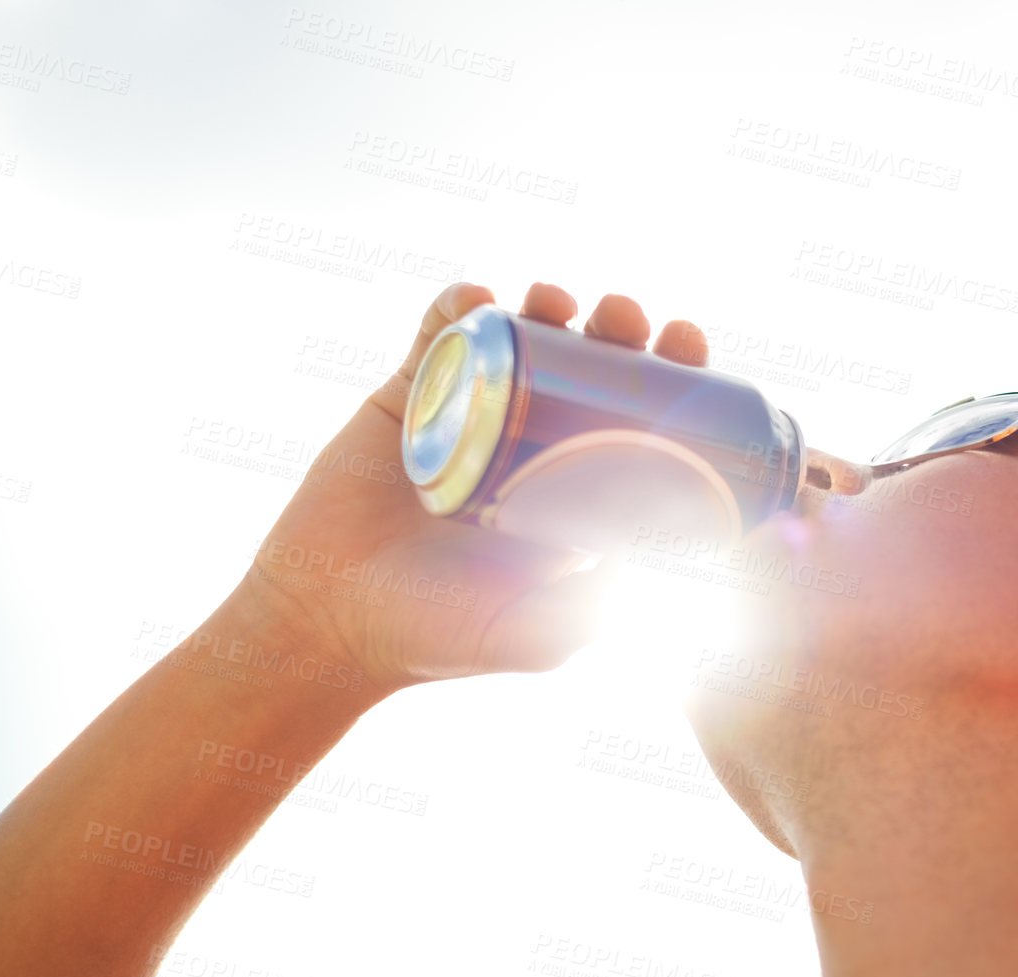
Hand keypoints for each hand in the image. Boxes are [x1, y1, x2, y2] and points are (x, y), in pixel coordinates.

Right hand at [232, 281, 710, 691]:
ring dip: (547, 303)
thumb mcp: (540, 637)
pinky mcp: (408, 396)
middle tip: (626, 318)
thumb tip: (650, 546)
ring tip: (555, 301)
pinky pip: (436, 334)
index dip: (671, 374)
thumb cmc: (441, 638)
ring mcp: (470, 411)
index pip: (640, 415)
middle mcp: (530, 441)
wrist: (331, 622)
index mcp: (576, 487)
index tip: (686, 343)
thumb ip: (594, 607)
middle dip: (618, 327)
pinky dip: (458, 302)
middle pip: (590, 362)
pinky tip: (479, 296)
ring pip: (521, 336)